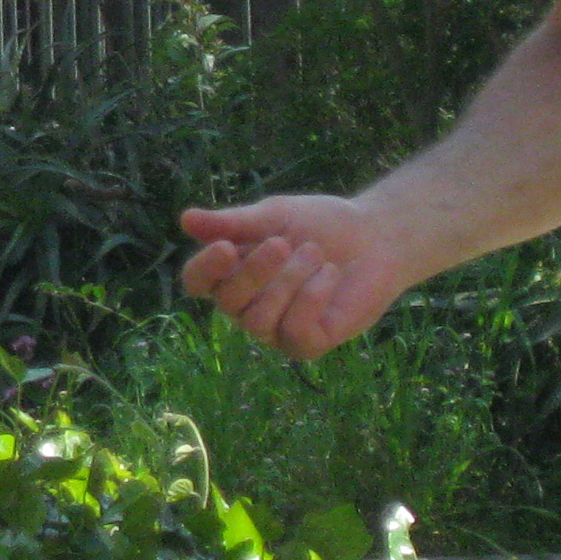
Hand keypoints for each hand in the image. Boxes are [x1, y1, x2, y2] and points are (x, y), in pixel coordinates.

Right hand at [177, 196, 411, 359]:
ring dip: (289, 282)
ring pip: (259, 321)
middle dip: (254, 272)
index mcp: (232, 273)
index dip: (204, 269)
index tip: (225, 247)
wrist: (375, 237)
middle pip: (228, 302)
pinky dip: (312, 298)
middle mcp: (248, 306)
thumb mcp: (275, 216)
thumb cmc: (321, 224)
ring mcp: (276, 329)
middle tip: (282, 244)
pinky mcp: (308, 344)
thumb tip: (185, 219)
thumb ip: (233, 223)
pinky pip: (294, 331)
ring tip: (315, 254)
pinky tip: (329, 275)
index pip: (197, 282)